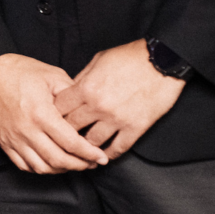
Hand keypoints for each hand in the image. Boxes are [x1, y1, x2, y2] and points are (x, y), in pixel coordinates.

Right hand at [0, 53, 107, 173]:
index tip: (101, 157)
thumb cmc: (21, 70)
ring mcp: (13, 139)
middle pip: (58, 160)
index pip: (71, 143)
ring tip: (74, 164)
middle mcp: (27, 130)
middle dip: (80, 165)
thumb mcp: (52, 75)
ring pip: (41, 167)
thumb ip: (72, 94)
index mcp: (41, 113)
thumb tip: (88, 111)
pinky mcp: (4, 142)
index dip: (89, 153)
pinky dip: (40, 169)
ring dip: (61, 170)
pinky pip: (24, 165)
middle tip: (92, 164)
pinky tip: (51, 163)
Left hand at [53, 39, 184, 160]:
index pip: (59, 108)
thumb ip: (82, 78)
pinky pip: (117, 149)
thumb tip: (70, 91)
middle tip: (62, 137)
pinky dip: (107, 155)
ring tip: (81, 149)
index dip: (53, 113)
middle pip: (71, 128)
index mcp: (87, 88)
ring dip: (85, 147)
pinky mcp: (134, 128)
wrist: (162, 61)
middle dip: (64, 132)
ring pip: (91, 143)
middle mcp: (98, 106)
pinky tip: (102, 156)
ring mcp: (117, 120)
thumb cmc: (130, 57)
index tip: (52, 117)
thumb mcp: (99, 60)